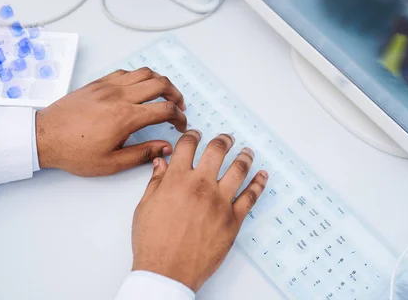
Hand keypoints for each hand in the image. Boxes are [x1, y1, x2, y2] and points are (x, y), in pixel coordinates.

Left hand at [36, 67, 186, 176]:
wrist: (44, 137)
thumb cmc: (75, 152)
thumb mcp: (111, 163)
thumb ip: (143, 154)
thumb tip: (166, 147)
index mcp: (126, 117)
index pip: (165, 110)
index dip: (179, 117)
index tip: (180, 125)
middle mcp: (120, 96)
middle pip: (160, 84)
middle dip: (176, 94)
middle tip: (179, 107)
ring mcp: (109, 86)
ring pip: (145, 73)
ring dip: (160, 82)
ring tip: (164, 94)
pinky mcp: (98, 83)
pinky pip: (126, 72)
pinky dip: (140, 76)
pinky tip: (140, 88)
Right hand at [131, 130, 268, 291]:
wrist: (167, 271)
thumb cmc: (153, 243)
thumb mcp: (145, 207)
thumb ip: (156, 182)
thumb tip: (161, 163)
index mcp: (177, 180)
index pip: (188, 146)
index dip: (193, 136)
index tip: (196, 134)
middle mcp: (201, 185)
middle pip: (217, 151)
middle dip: (223, 140)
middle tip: (227, 138)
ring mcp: (220, 201)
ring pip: (238, 169)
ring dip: (244, 156)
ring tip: (247, 151)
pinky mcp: (233, 219)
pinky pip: (251, 196)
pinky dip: (259, 183)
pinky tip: (262, 175)